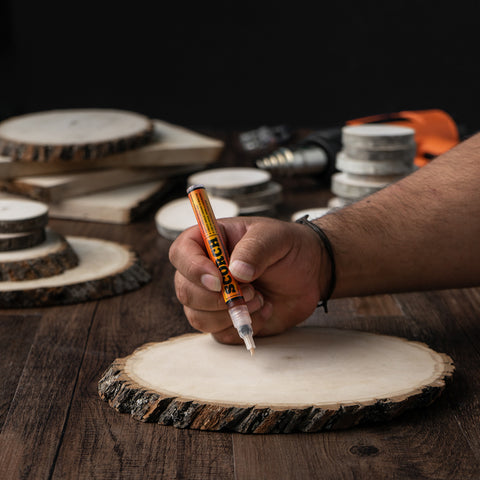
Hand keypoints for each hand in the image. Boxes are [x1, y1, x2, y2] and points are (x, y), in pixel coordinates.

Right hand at [169, 216, 330, 343]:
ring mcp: (212, 298)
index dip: (193, 269)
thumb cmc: (289, 247)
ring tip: (261, 298)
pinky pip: (220, 334)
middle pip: (185, 291)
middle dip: (217, 298)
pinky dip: (243, 326)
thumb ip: (255, 249)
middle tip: (252, 290)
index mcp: (209, 241)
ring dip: (231, 313)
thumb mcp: (276, 237)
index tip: (219, 280)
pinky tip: (264, 310)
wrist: (311, 274)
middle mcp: (204, 270)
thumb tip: (236, 271)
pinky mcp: (225, 321)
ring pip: (198, 317)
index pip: (181, 254)